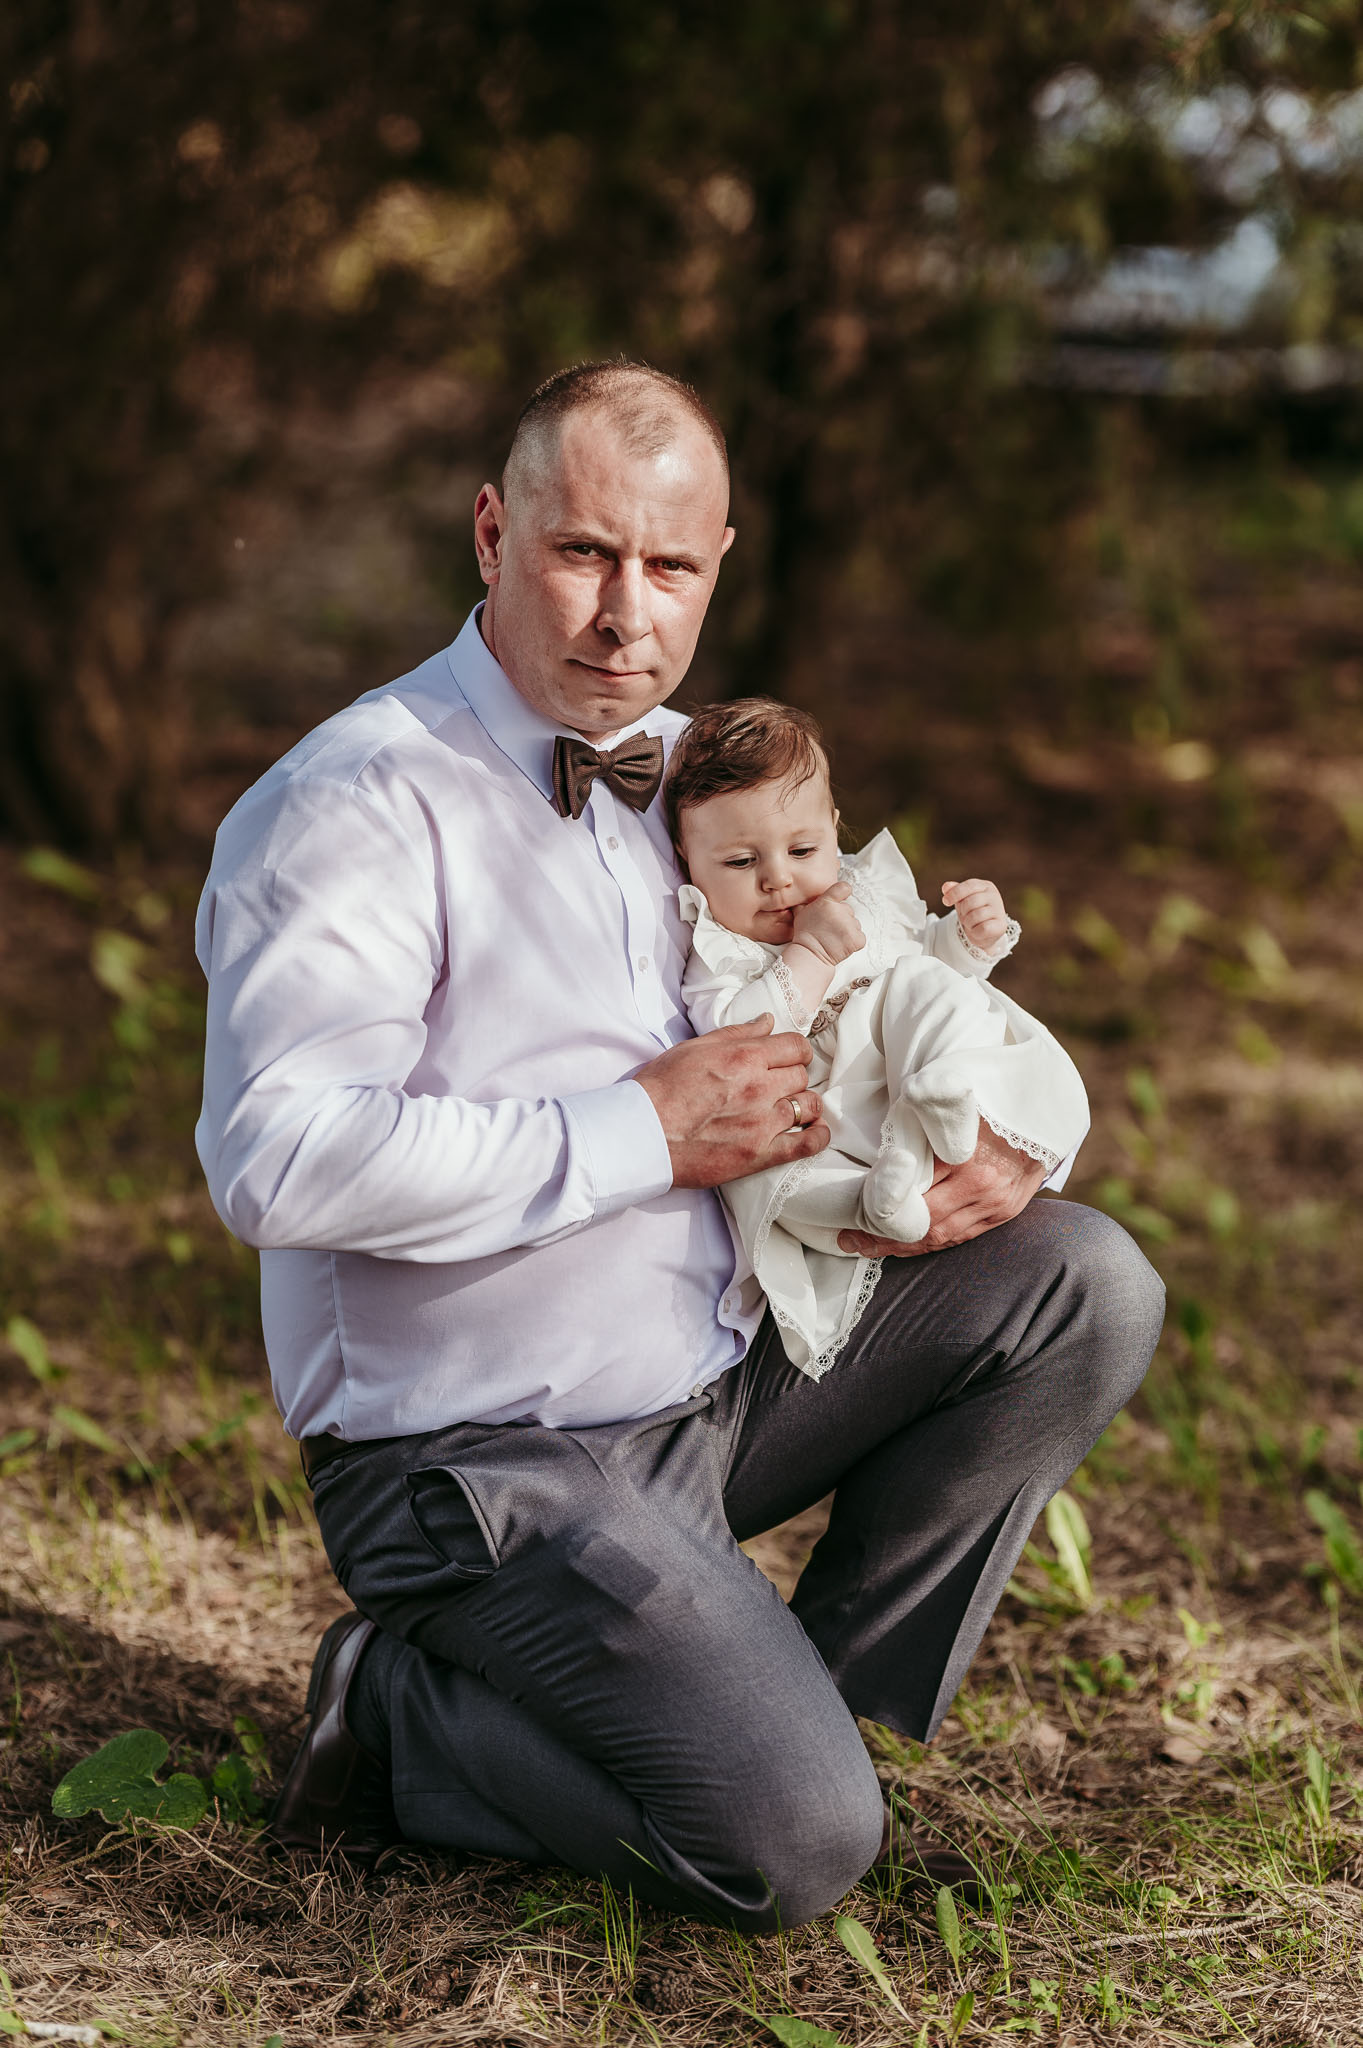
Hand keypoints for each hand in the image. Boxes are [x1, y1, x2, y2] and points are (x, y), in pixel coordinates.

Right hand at [636, 1015, 829, 1188]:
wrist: (642, 1133)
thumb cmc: (661, 1088)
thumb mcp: (695, 1048)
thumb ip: (736, 1034)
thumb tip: (767, 1022)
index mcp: (745, 1057)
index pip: (795, 1046)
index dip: (794, 1052)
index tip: (787, 1059)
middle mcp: (760, 1087)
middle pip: (802, 1076)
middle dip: (794, 1077)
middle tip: (779, 1085)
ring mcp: (763, 1123)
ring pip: (808, 1106)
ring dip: (803, 1105)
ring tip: (791, 1108)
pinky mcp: (759, 1154)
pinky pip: (805, 1145)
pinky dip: (817, 1137)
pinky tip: (815, 1132)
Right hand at [789, 881, 864, 968]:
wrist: (810, 955)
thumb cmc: (805, 935)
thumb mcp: (801, 912)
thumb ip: (809, 902)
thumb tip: (807, 897)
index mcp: (827, 902)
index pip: (843, 888)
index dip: (845, 891)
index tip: (843, 895)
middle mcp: (841, 911)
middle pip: (848, 910)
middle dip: (842, 918)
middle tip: (830, 928)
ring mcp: (850, 925)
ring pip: (855, 924)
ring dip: (848, 930)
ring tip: (835, 938)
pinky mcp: (857, 939)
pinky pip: (860, 937)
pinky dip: (854, 941)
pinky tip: (842, 944)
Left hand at [837, 1122, 1044, 1256]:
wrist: (1043, 1111)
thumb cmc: (989, 1102)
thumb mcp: (955, 1105)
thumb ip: (923, 1125)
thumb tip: (884, 1150)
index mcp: (966, 1158)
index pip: (913, 1195)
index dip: (880, 1211)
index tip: (853, 1217)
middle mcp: (983, 1186)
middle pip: (924, 1223)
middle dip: (883, 1236)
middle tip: (850, 1240)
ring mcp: (996, 1204)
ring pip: (941, 1237)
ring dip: (903, 1248)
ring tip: (869, 1248)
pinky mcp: (1004, 1213)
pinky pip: (962, 1237)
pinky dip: (931, 1244)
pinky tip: (907, 1247)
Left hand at [941, 877, 1008, 952]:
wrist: (983, 931)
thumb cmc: (972, 911)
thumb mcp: (962, 899)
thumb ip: (954, 891)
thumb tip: (945, 886)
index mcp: (986, 886)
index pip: (969, 885)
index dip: (955, 893)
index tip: (945, 901)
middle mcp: (994, 896)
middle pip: (970, 902)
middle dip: (963, 912)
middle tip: (965, 916)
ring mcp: (999, 910)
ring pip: (975, 916)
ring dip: (968, 923)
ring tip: (971, 923)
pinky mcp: (1001, 925)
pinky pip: (983, 928)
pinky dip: (976, 932)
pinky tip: (978, 930)